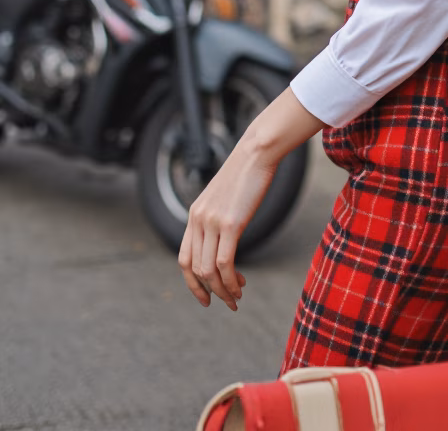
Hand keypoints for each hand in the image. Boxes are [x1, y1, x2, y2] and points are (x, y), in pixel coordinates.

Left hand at [178, 134, 277, 310]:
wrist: (258, 151)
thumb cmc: (247, 172)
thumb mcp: (226, 197)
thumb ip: (219, 216)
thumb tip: (226, 238)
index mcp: (194, 214)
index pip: (184, 259)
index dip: (192, 283)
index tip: (206, 298)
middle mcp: (198, 220)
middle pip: (195, 269)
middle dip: (209, 292)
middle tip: (227, 302)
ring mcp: (212, 222)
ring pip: (208, 271)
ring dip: (223, 290)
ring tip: (237, 298)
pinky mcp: (230, 223)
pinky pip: (224, 263)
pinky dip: (230, 281)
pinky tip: (240, 286)